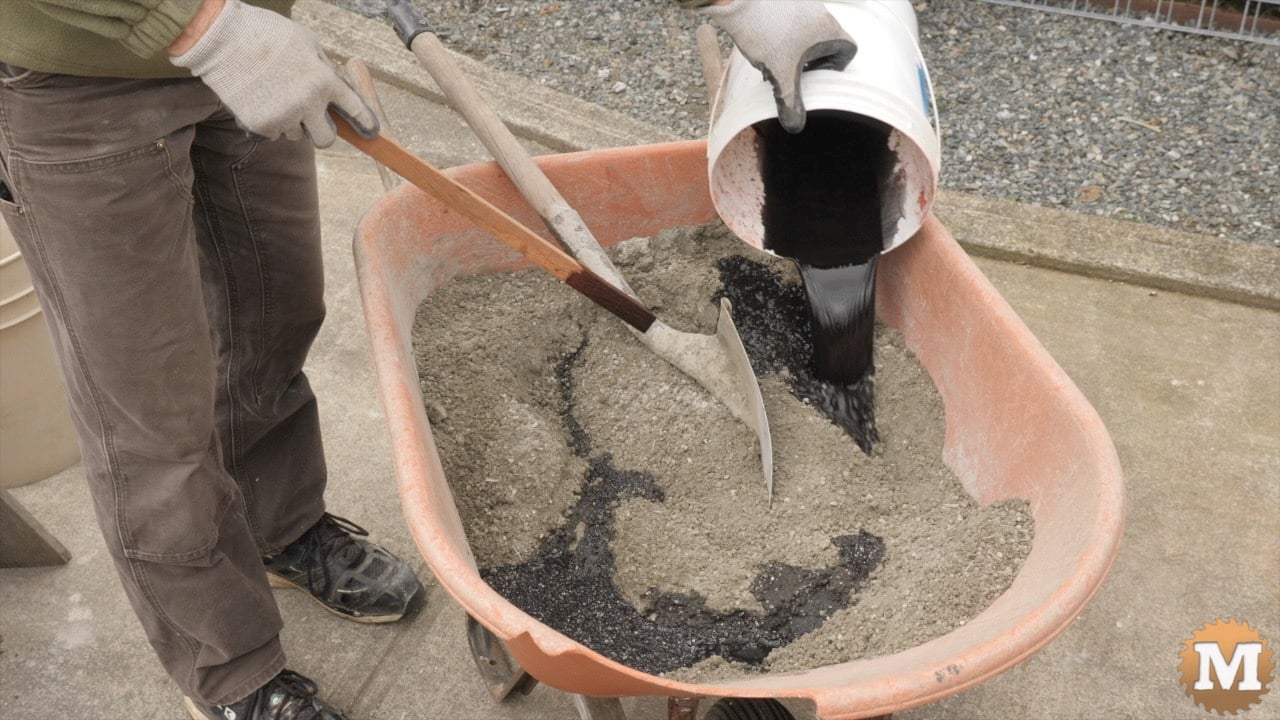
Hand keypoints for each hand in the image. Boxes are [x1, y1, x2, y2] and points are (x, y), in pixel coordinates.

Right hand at [169, 0, 377, 146]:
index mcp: (324, 81)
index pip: (355, 110)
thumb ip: (323, 68)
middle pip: (326, 139)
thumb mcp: (306, 42)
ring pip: (296, 135)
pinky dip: (267, 122)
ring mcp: (284, 117)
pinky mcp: (260, 125)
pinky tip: (258, 99)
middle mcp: (308, 104)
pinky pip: (271, 134)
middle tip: (313, 120)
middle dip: (322, 132)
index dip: (365, 123)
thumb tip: (333, 89)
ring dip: (291, 122)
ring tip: (274, 94)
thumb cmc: (267, 33)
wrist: (222, 38)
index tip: (370, 132)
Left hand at [697, 0, 855, 132]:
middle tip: (792, 72)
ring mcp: (802, 3)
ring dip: (795, 46)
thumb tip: (795, 126)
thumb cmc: (766, 34)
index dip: (836, 66)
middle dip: (811, 60)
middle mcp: (820, 13)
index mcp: (827, 31)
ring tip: (773, 58)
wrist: (739, 0)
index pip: (848, 50)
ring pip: (807, 29)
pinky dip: (782, 32)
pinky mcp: (783, 0)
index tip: (814, 75)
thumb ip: (790, 102)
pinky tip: (762, 41)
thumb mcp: (779, 75)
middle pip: (826, 41)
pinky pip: (790, 19)